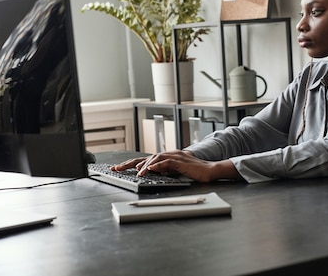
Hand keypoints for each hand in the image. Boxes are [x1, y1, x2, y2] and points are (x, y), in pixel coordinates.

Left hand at [111, 151, 239, 182]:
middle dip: (130, 163)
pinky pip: (167, 163)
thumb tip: (152, 173)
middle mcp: (169, 154)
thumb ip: (164, 170)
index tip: (119, 168)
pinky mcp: (181, 162)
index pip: (146, 159)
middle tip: (117, 168)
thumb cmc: (194, 172)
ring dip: (145, 166)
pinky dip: (158, 166)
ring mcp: (175, 156)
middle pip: (146, 157)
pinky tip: (150, 169)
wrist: (210, 170)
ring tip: (137, 174)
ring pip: (156, 159)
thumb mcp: (175, 172)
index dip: (131, 163)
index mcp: (166, 156)